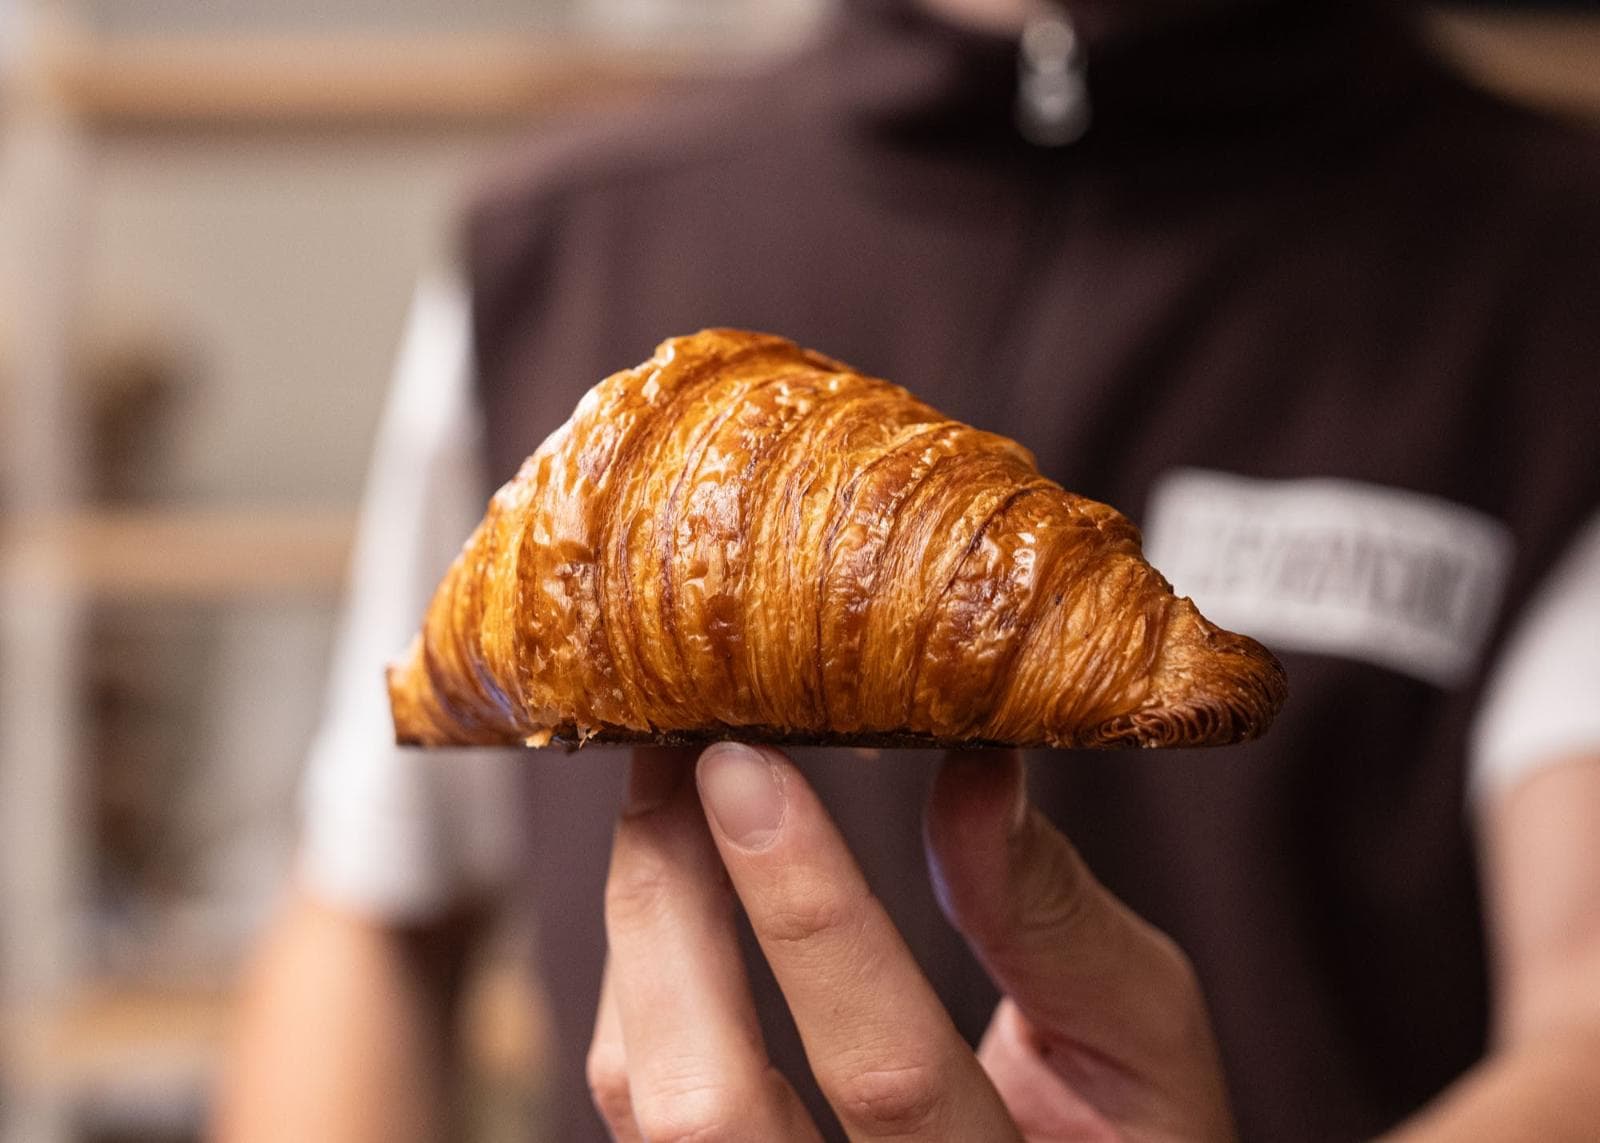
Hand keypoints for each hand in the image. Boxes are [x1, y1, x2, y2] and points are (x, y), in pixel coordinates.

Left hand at [589, 743, 1235, 1140]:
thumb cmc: (1123, 1137)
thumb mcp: (1142, 1042)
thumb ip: (1056, 918)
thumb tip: (972, 765)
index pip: (886, 1072)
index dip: (805, 912)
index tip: (742, 766)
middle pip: (708, 1108)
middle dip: (669, 907)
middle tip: (673, 750)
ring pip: (650, 1103)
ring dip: (639, 928)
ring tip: (664, 790)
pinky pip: (640, 1102)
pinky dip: (637, 979)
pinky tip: (666, 886)